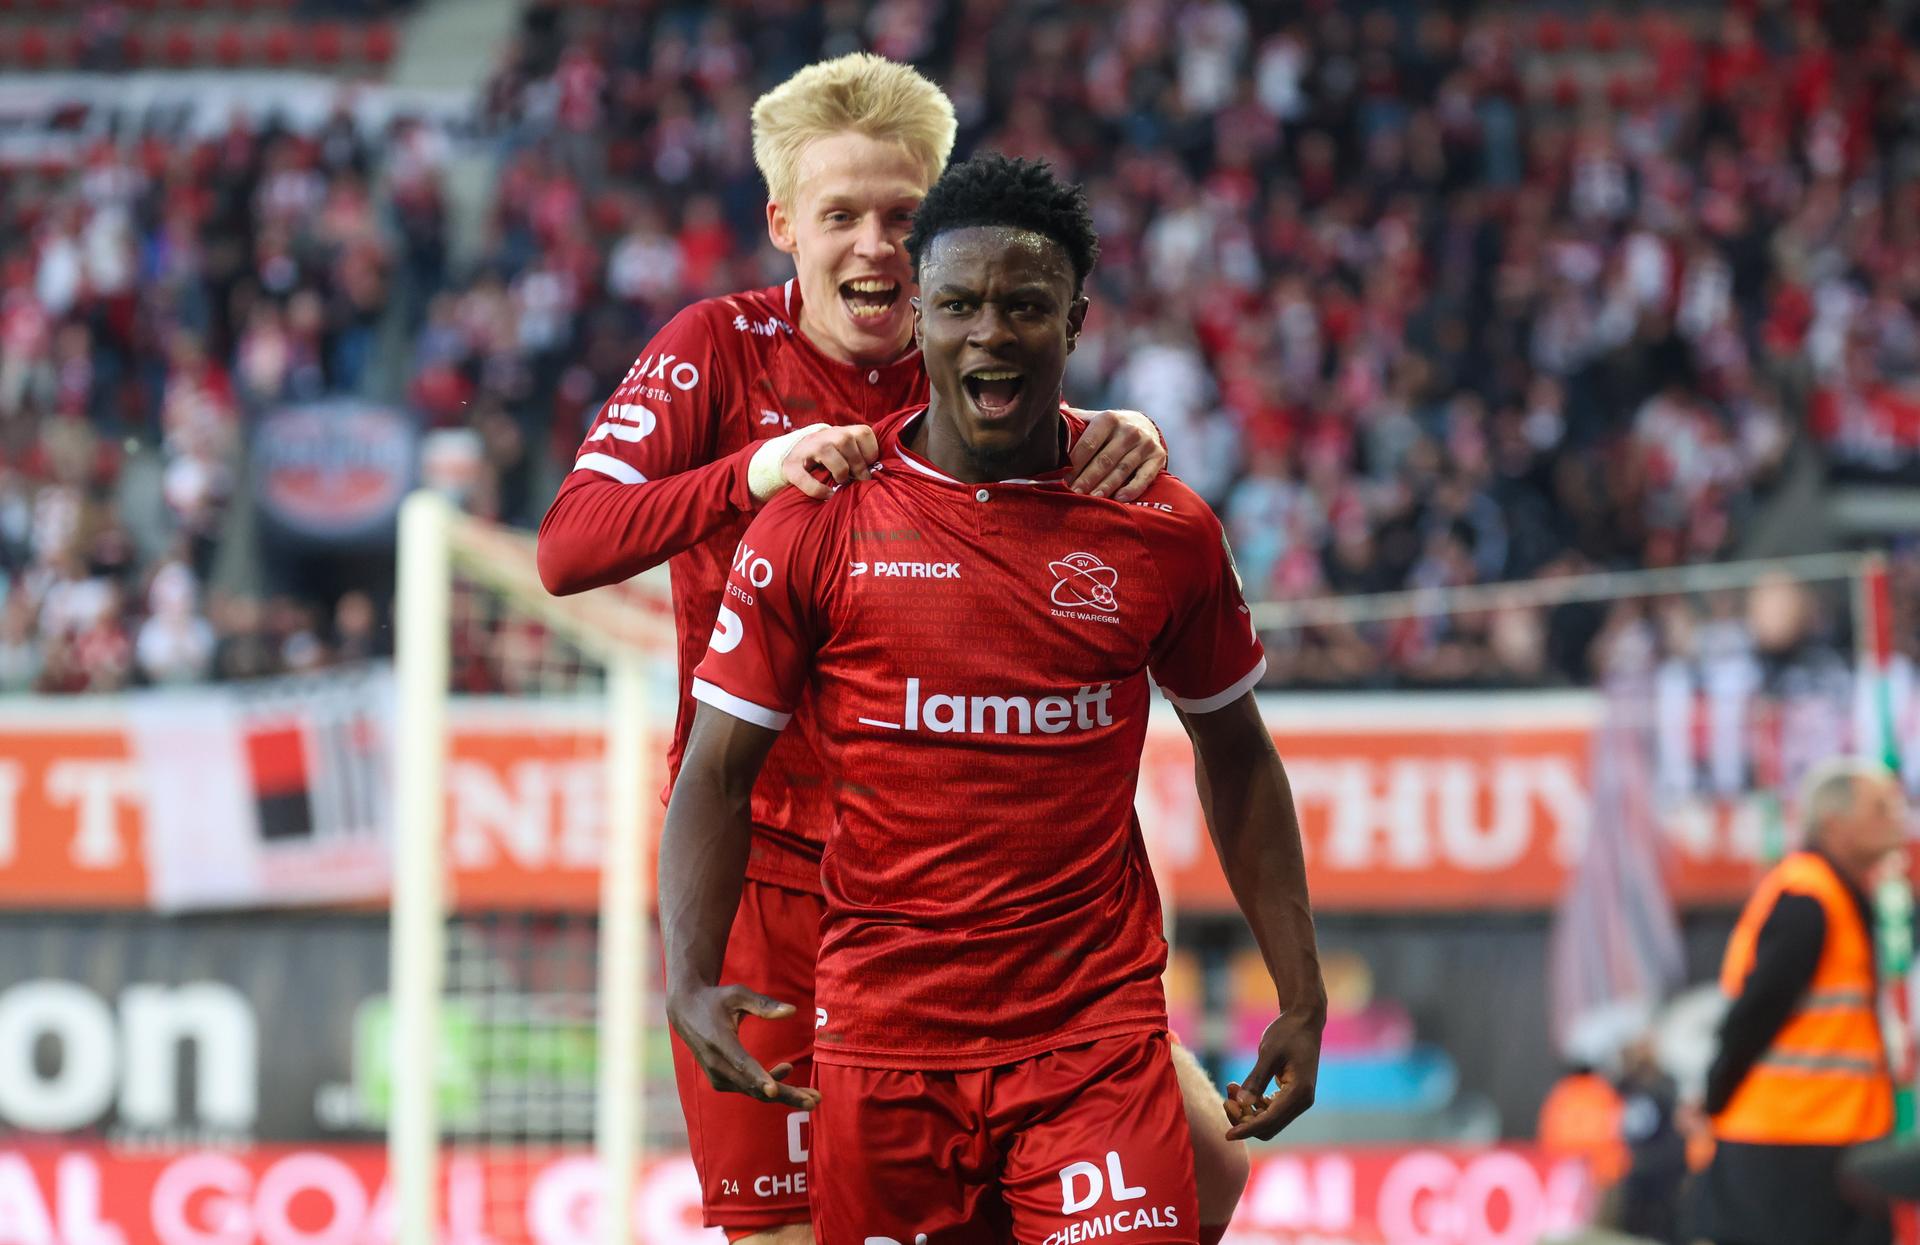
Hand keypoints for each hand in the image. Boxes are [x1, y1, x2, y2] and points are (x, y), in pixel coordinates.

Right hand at [666, 984, 820, 1109]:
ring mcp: (717, 1076)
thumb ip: (764, 1004)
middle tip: (813, 1101)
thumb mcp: (738, 995)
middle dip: (785, 1095)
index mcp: (719, 1042)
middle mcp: (716, 1064)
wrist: (686, 1013)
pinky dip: (770, 1084)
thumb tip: (792, 1010)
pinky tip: (787, 1069)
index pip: (741, 1064)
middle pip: (753, 1085)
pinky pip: (749, 1088)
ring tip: (812, 1097)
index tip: (774, 1090)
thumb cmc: (716, 1000)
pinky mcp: (721, 1081)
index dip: (759, 1078)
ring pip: (754, 1091)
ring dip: (784, 1095)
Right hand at [750, 424, 879, 501]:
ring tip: (841, 483)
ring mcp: (806, 449)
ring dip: (839, 470)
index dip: (870, 451)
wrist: (792, 458)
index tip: (869, 465)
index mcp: (841, 432)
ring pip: (826, 451)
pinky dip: (817, 489)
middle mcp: (824, 436)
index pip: (864, 432)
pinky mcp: (791, 466)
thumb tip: (881, 473)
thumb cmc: (829, 458)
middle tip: (859, 480)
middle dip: (857, 464)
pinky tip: (827, 495)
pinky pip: (803, 477)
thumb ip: (861, 456)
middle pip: (846, 440)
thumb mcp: (845, 451)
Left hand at [1065, 408, 1166, 500]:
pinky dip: (1133, 489)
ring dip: (1106, 486)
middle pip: (1104, 459)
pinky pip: (1144, 477)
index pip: (1088, 444)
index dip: (1074, 463)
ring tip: (1092, 500)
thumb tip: (1046, 425)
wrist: (1145, 425)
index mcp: (1108, 418)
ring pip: (1122, 470)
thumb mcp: (1094, 419)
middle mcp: (1129, 430)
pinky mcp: (1158, 458)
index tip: (1061, 479)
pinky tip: (1119, 499)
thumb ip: (1074, 422)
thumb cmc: (1109, 428)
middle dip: (1087, 478)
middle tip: (1073, 494)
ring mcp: (1145, 444)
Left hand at [1223, 1008, 1321, 1139]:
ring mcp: (1297, 1100)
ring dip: (1246, 1111)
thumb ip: (1255, 1079)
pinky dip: (1253, 1104)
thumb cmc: (1287, 1033)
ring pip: (1267, 1120)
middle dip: (1244, 1119)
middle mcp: (1302, 1102)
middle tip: (1226, 1099)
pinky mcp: (1291, 1095)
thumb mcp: (1269, 1053)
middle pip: (1268, 1127)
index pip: (1269, 1121)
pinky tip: (1238, 1086)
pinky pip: (1269, 1110)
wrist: (1304, 1021)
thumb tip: (1240, 1104)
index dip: (1247, 1129)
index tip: (1226, 1135)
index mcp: (1299, 1093)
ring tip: (1230, 1086)